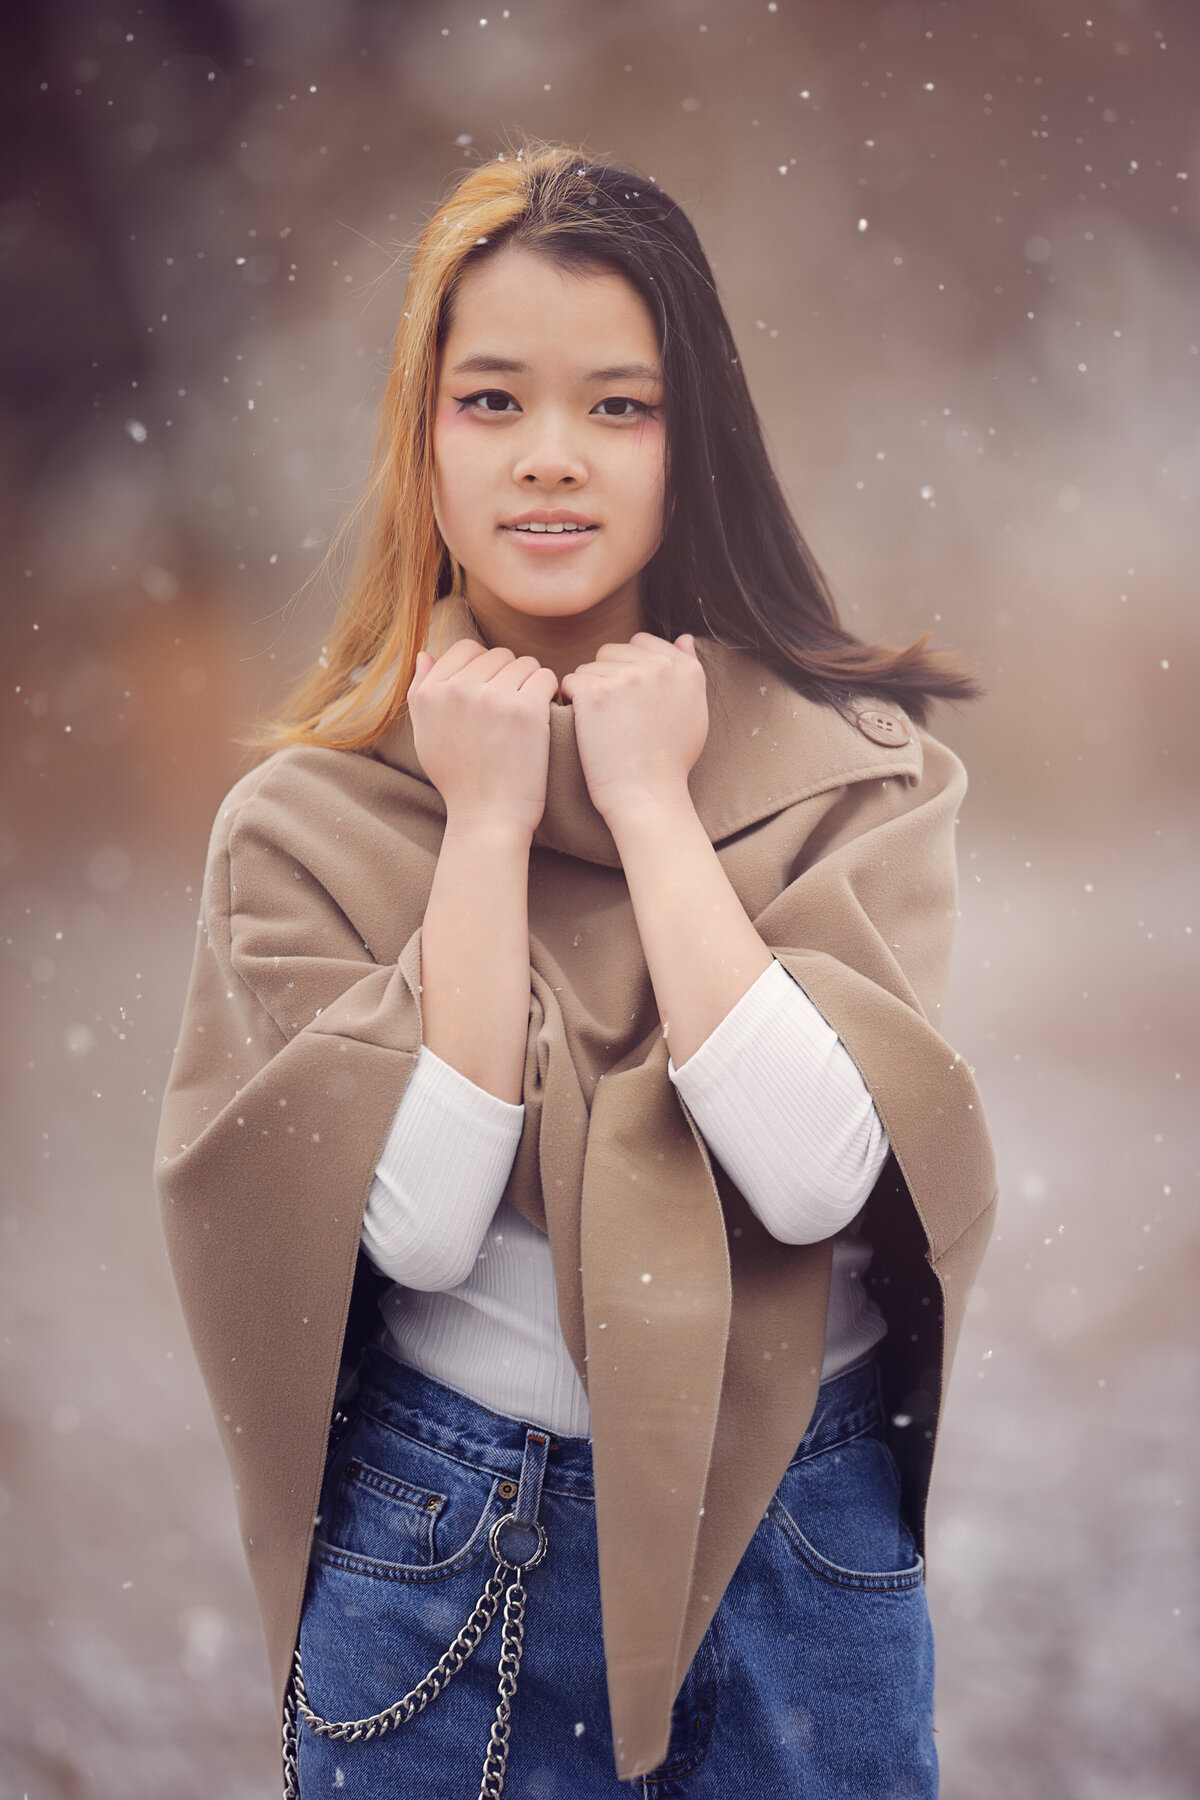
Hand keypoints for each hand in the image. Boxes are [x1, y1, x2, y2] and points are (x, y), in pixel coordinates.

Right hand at [406, 638, 559, 839]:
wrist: (487, 817)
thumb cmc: (458, 780)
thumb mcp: (424, 736)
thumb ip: (420, 691)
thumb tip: (425, 654)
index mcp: (431, 692)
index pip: (466, 648)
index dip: (485, 665)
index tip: (493, 690)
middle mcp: (458, 689)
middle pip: (499, 655)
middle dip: (510, 676)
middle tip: (512, 710)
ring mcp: (493, 697)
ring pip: (525, 663)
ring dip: (531, 683)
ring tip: (526, 715)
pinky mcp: (526, 710)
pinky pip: (546, 677)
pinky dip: (549, 692)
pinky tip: (543, 715)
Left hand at [557, 631, 707, 823]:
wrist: (648, 795)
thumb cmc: (670, 761)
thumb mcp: (695, 712)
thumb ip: (689, 670)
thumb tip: (684, 637)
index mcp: (684, 669)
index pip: (641, 642)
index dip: (628, 668)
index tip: (627, 698)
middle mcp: (659, 667)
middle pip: (611, 652)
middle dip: (606, 677)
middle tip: (615, 716)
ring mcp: (626, 678)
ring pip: (588, 667)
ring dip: (589, 692)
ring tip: (604, 726)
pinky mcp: (595, 693)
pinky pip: (570, 682)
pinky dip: (572, 704)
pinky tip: (586, 727)